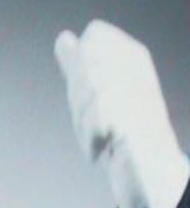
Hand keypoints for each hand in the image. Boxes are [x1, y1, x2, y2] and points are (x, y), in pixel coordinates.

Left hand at [55, 20, 188, 207]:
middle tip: (96, 121)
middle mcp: (140, 69)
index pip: (94, 34)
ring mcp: (140, 93)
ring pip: (89, 93)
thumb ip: (77, 65)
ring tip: (101, 135)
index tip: (91, 93)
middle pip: (84, 64)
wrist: (144, 173)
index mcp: (132, 55)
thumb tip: (62, 38)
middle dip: (80, 100)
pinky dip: (93, 140)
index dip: (81, 64)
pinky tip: (104, 147)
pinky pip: (98, 121)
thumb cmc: (118, 132)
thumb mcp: (92, 95)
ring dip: (86, 124)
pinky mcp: (137, 123)